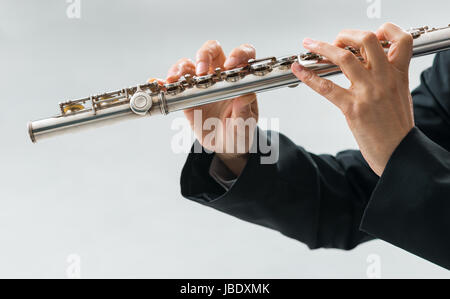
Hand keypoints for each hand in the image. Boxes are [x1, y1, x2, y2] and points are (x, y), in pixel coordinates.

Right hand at [165, 41, 257, 175]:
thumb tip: (245, 96)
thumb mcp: (245, 124)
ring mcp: (201, 84)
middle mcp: (219, 76)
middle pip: (211, 50)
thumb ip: (245, 110)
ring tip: (175, 80)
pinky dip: (163, 82)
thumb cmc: (238, 131)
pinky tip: (158, 85)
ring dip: (180, 68)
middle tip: (200, 71)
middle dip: (204, 55)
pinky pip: (173, 85)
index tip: (230, 65)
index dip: (238, 53)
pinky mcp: (186, 95)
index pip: (242, 54)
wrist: (224, 146)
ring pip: (189, 64)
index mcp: (239, 78)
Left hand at [291, 23, 414, 175]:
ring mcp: (369, 92)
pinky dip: (309, 76)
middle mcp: (385, 79)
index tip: (366, 35)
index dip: (385, 30)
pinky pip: (327, 87)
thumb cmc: (397, 129)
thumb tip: (368, 68)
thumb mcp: (399, 97)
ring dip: (322, 47)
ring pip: (344, 57)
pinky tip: (299, 70)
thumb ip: (386, 79)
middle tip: (335, 41)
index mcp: (398, 75)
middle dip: (345, 35)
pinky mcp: (354, 108)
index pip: (400, 40)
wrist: (400, 153)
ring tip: (309, 45)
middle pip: (366, 40)